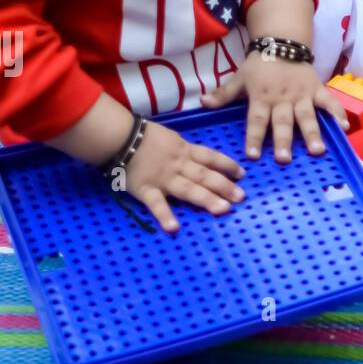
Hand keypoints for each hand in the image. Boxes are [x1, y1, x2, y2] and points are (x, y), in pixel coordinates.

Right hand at [122, 120, 244, 233]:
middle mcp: (179, 165)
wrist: (120, 137)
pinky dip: (165, 216)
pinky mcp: (146, 190)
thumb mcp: (170, 137)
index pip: (211, 157)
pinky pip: (156, 204)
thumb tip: (199, 157)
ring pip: (188, 189)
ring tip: (223, 210)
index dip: (227, 165)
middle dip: (224, 186)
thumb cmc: (144, 136)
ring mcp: (164, 178)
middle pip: (204, 175)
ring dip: (206, 199)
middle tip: (241, 197)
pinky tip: (174, 228)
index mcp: (185, 150)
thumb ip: (184, 149)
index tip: (242, 174)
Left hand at [204, 50, 348, 161]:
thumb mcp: (239, 77)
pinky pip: (329, 102)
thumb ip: (223, 94)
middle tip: (284, 159)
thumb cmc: (260, 64)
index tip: (252, 156)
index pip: (256, 119)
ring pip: (307, 115)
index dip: (254, 137)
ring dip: (312, 133)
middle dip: (283, 140)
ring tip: (317, 151)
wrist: (283, 42)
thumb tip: (201, 103)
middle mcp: (282, 98)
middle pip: (283, 121)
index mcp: (262, 96)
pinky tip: (344, 128)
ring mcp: (302, 94)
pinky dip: (337, 113)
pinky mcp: (317, 89)